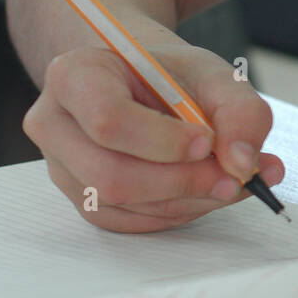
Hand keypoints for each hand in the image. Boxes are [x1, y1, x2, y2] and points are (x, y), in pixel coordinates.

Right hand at [22, 43, 282, 231]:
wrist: (146, 84)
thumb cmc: (172, 76)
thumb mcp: (214, 75)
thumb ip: (241, 112)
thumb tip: (242, 164)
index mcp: (75, 76)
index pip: (108, 119)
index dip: (163, 140)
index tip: (208, 141)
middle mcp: (55, 124)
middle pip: (110, 175)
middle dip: (183, 181)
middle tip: (237, 177)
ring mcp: (63, 168)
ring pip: (123, 205)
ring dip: (189, 199)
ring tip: (232, 179)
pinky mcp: (83, 200)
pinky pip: (130, 222)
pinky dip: (178, 211)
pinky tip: (204, 190)